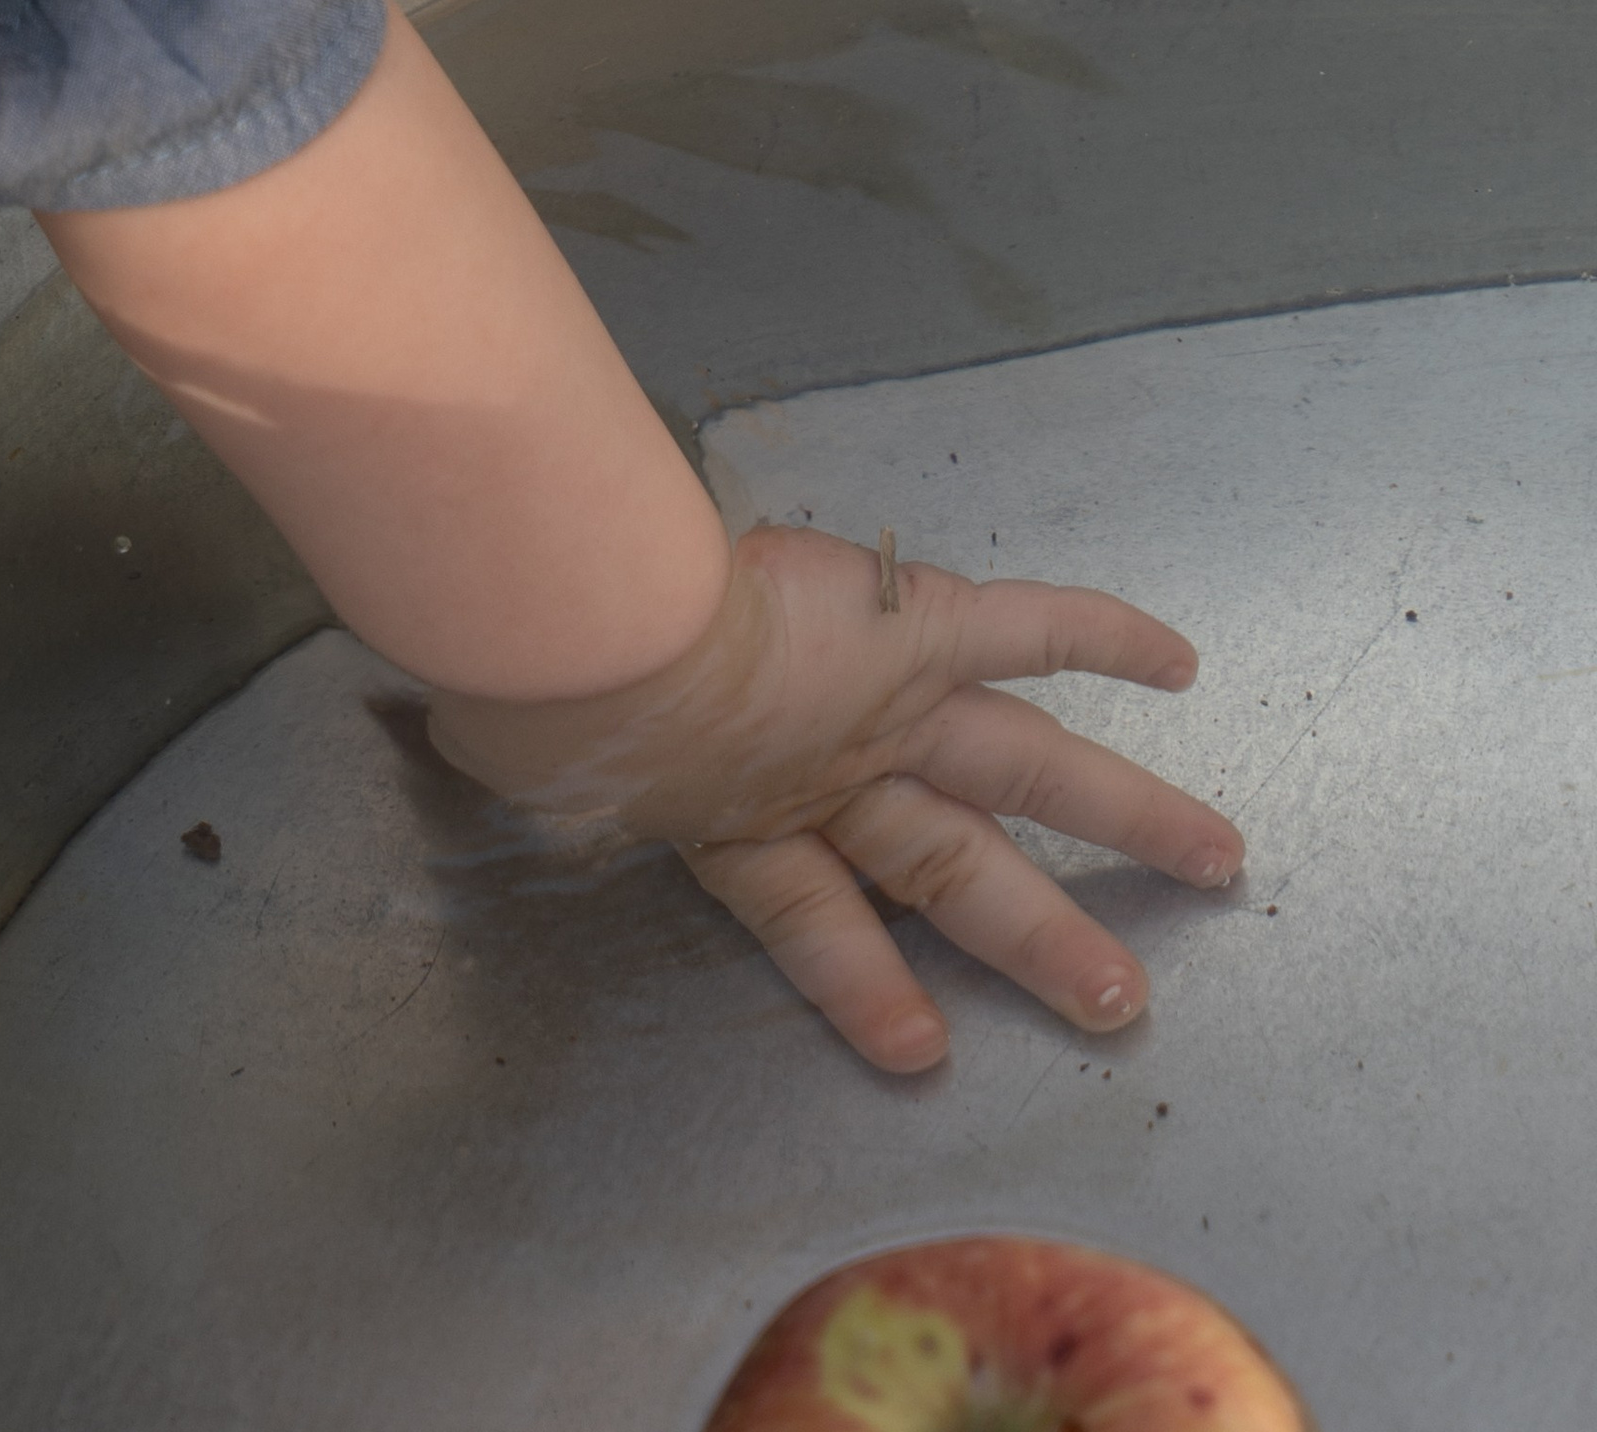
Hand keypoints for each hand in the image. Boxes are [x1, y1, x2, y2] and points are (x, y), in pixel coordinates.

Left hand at [428, 524, 1242, 1074]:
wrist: (580, 649)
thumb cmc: (539, 702)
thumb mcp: (521, 752)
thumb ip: (526, 755)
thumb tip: (447, 730)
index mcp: (733, 821)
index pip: (811, 912)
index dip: (862, 978)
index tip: (917, 1039)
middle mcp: (824, 783)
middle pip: (951, 868)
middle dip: (1037, 934)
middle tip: (1120, 1003)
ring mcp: (880, 711)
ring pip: (1026, 768)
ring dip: (1122, 813)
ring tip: (1215, 864)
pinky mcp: (908, 632)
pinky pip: (1022, 624)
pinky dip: (1097, 631)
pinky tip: (1179, 659)